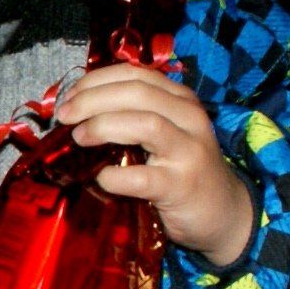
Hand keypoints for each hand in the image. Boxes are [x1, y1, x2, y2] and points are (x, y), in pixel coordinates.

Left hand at [55, 63, 254, 269]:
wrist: (225, 213)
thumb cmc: (182, 171)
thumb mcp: (163, 134)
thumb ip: (131, 116)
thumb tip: (76, 110)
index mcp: (180, 100)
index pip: (135, 74)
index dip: (96, 81)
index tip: (69, 97)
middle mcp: (189, 118)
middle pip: (137, 92)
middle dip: (92, 99)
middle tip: (65, 116)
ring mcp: (188, 151)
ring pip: (145, 123)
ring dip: (103, 126)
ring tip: (79, 138)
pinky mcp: (181, 186)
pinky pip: (142, 177)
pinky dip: (114, 176)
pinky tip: (101, 178)